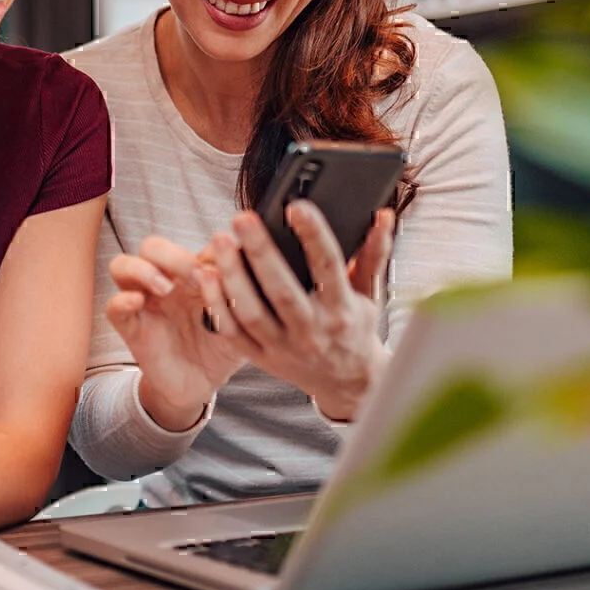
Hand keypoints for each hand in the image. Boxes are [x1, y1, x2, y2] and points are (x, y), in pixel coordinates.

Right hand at [105, 236, 249, 431]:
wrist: (201, 385)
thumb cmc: (220, 347)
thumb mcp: (239, 321)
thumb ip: (246, 296)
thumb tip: (262, 267)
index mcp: (192, 275)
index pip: (192, 246)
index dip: (212, 251)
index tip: (230, 268)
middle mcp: (165, 281)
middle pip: (152, 247)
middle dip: (173, 256)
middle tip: (197, 275)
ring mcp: (144, 302)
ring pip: (123, 265)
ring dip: (143, 270)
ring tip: (165, 287)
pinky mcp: (131, 327)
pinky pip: (114, 307)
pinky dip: (122, 300)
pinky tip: (138, 302)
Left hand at [206, 202, 395, 420]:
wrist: (346, 383)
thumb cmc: (355, 328)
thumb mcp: (369, 293)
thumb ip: (373, 253)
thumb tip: (384, 216)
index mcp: (342, 309)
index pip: (328, 267)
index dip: (314, 235)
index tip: (297, 206)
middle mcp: (312, 330)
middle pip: (282, 290)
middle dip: (261, 252)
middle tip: (242, 218)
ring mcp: (283, 347)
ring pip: (251, 312)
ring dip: (232, 276)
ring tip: (220, 241)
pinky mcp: (261, 357)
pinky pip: (233, 331)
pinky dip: (217, 304)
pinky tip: (205, 275)